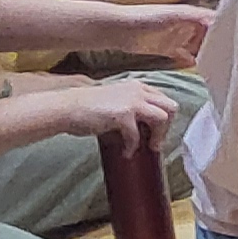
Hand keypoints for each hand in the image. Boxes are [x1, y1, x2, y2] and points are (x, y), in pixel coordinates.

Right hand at [56, 75, 177, 141]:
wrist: (67, 107)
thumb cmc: (86, 107)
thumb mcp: (115, 100)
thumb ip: (131, 106)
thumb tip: (143, 126)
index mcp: (137, 86)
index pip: (164, 100)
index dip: (164, 117)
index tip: (157, 131)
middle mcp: (138, 91)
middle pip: (171, 107)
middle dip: (167, 126)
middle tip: (156, 141)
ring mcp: (132, 101)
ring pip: (163, 117)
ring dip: (158, 136)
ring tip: (149, 147)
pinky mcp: (123, 114)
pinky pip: (137, 135)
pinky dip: (132, 147)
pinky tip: (126, 152)